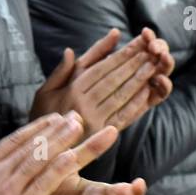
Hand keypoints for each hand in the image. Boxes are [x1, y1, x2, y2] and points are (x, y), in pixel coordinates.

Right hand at [0, 112, 123, 194]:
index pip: (14, 141)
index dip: (36, 128)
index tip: (53, 119)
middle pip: (29, 146)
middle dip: (53, 130)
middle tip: (73, 117)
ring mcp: (7, 190)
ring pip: (37, 160)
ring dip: (59, 141)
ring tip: (77, 128)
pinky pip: (41, 185)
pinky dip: (57, 170)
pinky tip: (72, 157)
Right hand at [30, 28, 171, 132]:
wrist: (42, 151)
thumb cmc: (42, 118)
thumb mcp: (44, 92)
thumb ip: (60, 71)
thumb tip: (71, 51)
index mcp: (71, 91)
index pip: (101, 68)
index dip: (121, 54)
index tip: (137, 43)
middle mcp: (83, 104)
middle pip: (113, 79)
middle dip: (134, 63)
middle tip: (151, 50)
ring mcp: (94, 120)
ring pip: (120, 95)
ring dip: (139, 80)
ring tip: (153, 66)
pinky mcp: (101, 134)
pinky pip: (123, 116)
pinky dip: (136, 103)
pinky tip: (147, 92)